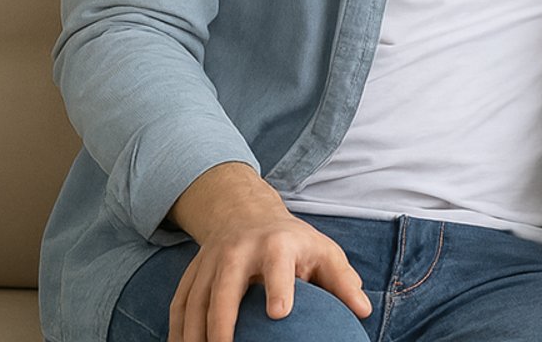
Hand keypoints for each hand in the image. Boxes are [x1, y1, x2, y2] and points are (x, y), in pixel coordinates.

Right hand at [167, 162, 370, 341]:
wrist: (244, 212)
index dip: (278, 287)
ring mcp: (210, 262)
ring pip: (194, 301)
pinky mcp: (191, 273)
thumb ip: (342, 281)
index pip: (277, 265)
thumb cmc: (293, 242)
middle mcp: (239, 250)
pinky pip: (178, 306)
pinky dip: (177, 331)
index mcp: (277, 244)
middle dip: (222, 322)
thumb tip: (364, 312)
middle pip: (225, 288)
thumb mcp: (323, 251)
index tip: (280, 313)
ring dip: (194, 334)